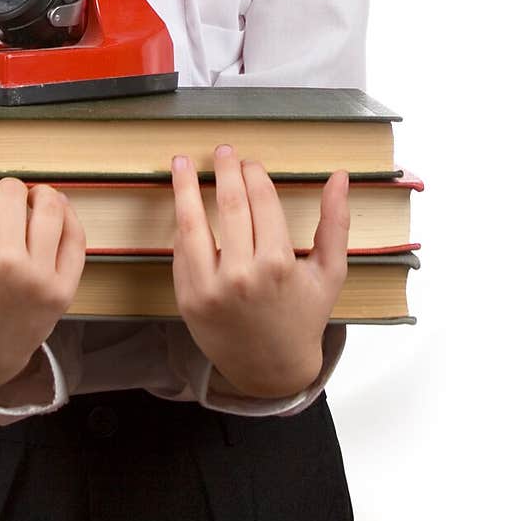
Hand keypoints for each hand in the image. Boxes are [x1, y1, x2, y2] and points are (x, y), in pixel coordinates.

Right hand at [0, 158, 85, 393]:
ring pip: (49, 205)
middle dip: (4, 195)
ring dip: (39, 197)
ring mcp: (39, 276)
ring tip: (30, 206)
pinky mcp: (64, 289)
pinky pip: (76, 235)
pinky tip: (52, 217)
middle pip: (14, 191)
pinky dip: (67, 217)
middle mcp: (7, 261)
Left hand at [171, 146, 349, 398]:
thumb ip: (335, 223)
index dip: (254, 176)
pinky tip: (183, 205)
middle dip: (224, 172)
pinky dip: (181, 225)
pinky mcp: (188, 299)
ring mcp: (210, 288)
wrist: (271, 369)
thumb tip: (340, 176)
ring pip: (192, 224)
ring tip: (181, 163)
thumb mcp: (330, 273)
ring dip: (185, 188)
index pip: (261, 202)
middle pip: (229, 206)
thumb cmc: (303, 316)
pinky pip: (181, 252)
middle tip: (221, 151)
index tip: (251, 163)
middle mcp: (241, 275)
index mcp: (278, 265)